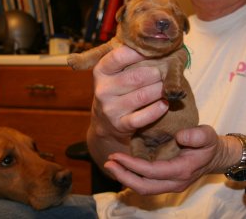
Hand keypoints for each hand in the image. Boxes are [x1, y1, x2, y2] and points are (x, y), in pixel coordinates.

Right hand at [87, 45, 168, 167]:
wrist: (104, 124)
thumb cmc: (115, 91)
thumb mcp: (112, 74)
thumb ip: (126, 60)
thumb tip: (156, 43)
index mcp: (100, 72)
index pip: (119, 57)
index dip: (139, 52)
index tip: (156, 48)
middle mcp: (103, 90)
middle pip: (137, 77)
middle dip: (157, 73)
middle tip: (167, 71)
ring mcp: (110, 109)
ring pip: (144, 96)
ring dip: (161, 90)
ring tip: (168, 86)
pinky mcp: (120, 125)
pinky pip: (144, 117)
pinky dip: (158, 109)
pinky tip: (164, 104)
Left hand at [104, 125, 236, 194]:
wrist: (215, 157)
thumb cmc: (209, 144)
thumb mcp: (208, 135)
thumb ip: (197, 136)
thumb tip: (180, 136)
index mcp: (181, 171)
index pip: (151, 172)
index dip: (132, 165)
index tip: (116, 155)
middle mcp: (173, 183)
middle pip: (143, 186)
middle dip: (123, 176)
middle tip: (107, 162)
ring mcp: (169, 185)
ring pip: (143, 188)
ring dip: (124, 177)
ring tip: (110, 164)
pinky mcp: (165, 182)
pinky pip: (145, 184)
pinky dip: (131, 177)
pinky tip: (121, 167)